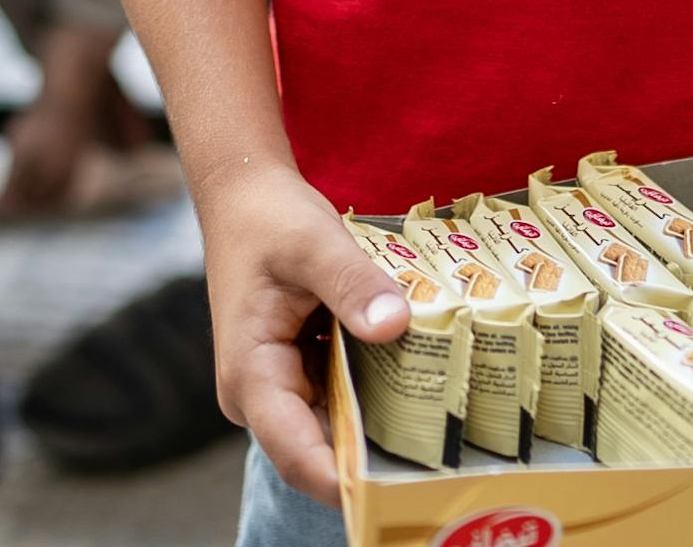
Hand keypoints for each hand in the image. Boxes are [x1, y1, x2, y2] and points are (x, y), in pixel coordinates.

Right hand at [194, 156, 412, 505]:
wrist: (245, 195)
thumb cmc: (269, 219)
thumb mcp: (313, 243)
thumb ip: (353, 284)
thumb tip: (394, 325)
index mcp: (252, 376)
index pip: (298, 455)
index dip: (346, 485)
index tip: (397, 496)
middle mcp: (261, 395)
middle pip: (321, 450)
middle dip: (376, 464)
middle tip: (446, 470)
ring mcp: (279, 387)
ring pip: (335, 427)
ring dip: (381, 431)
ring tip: (447, 439)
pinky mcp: (299, 371)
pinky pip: (341, 398)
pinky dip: (376, 397)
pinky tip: (426, 391)